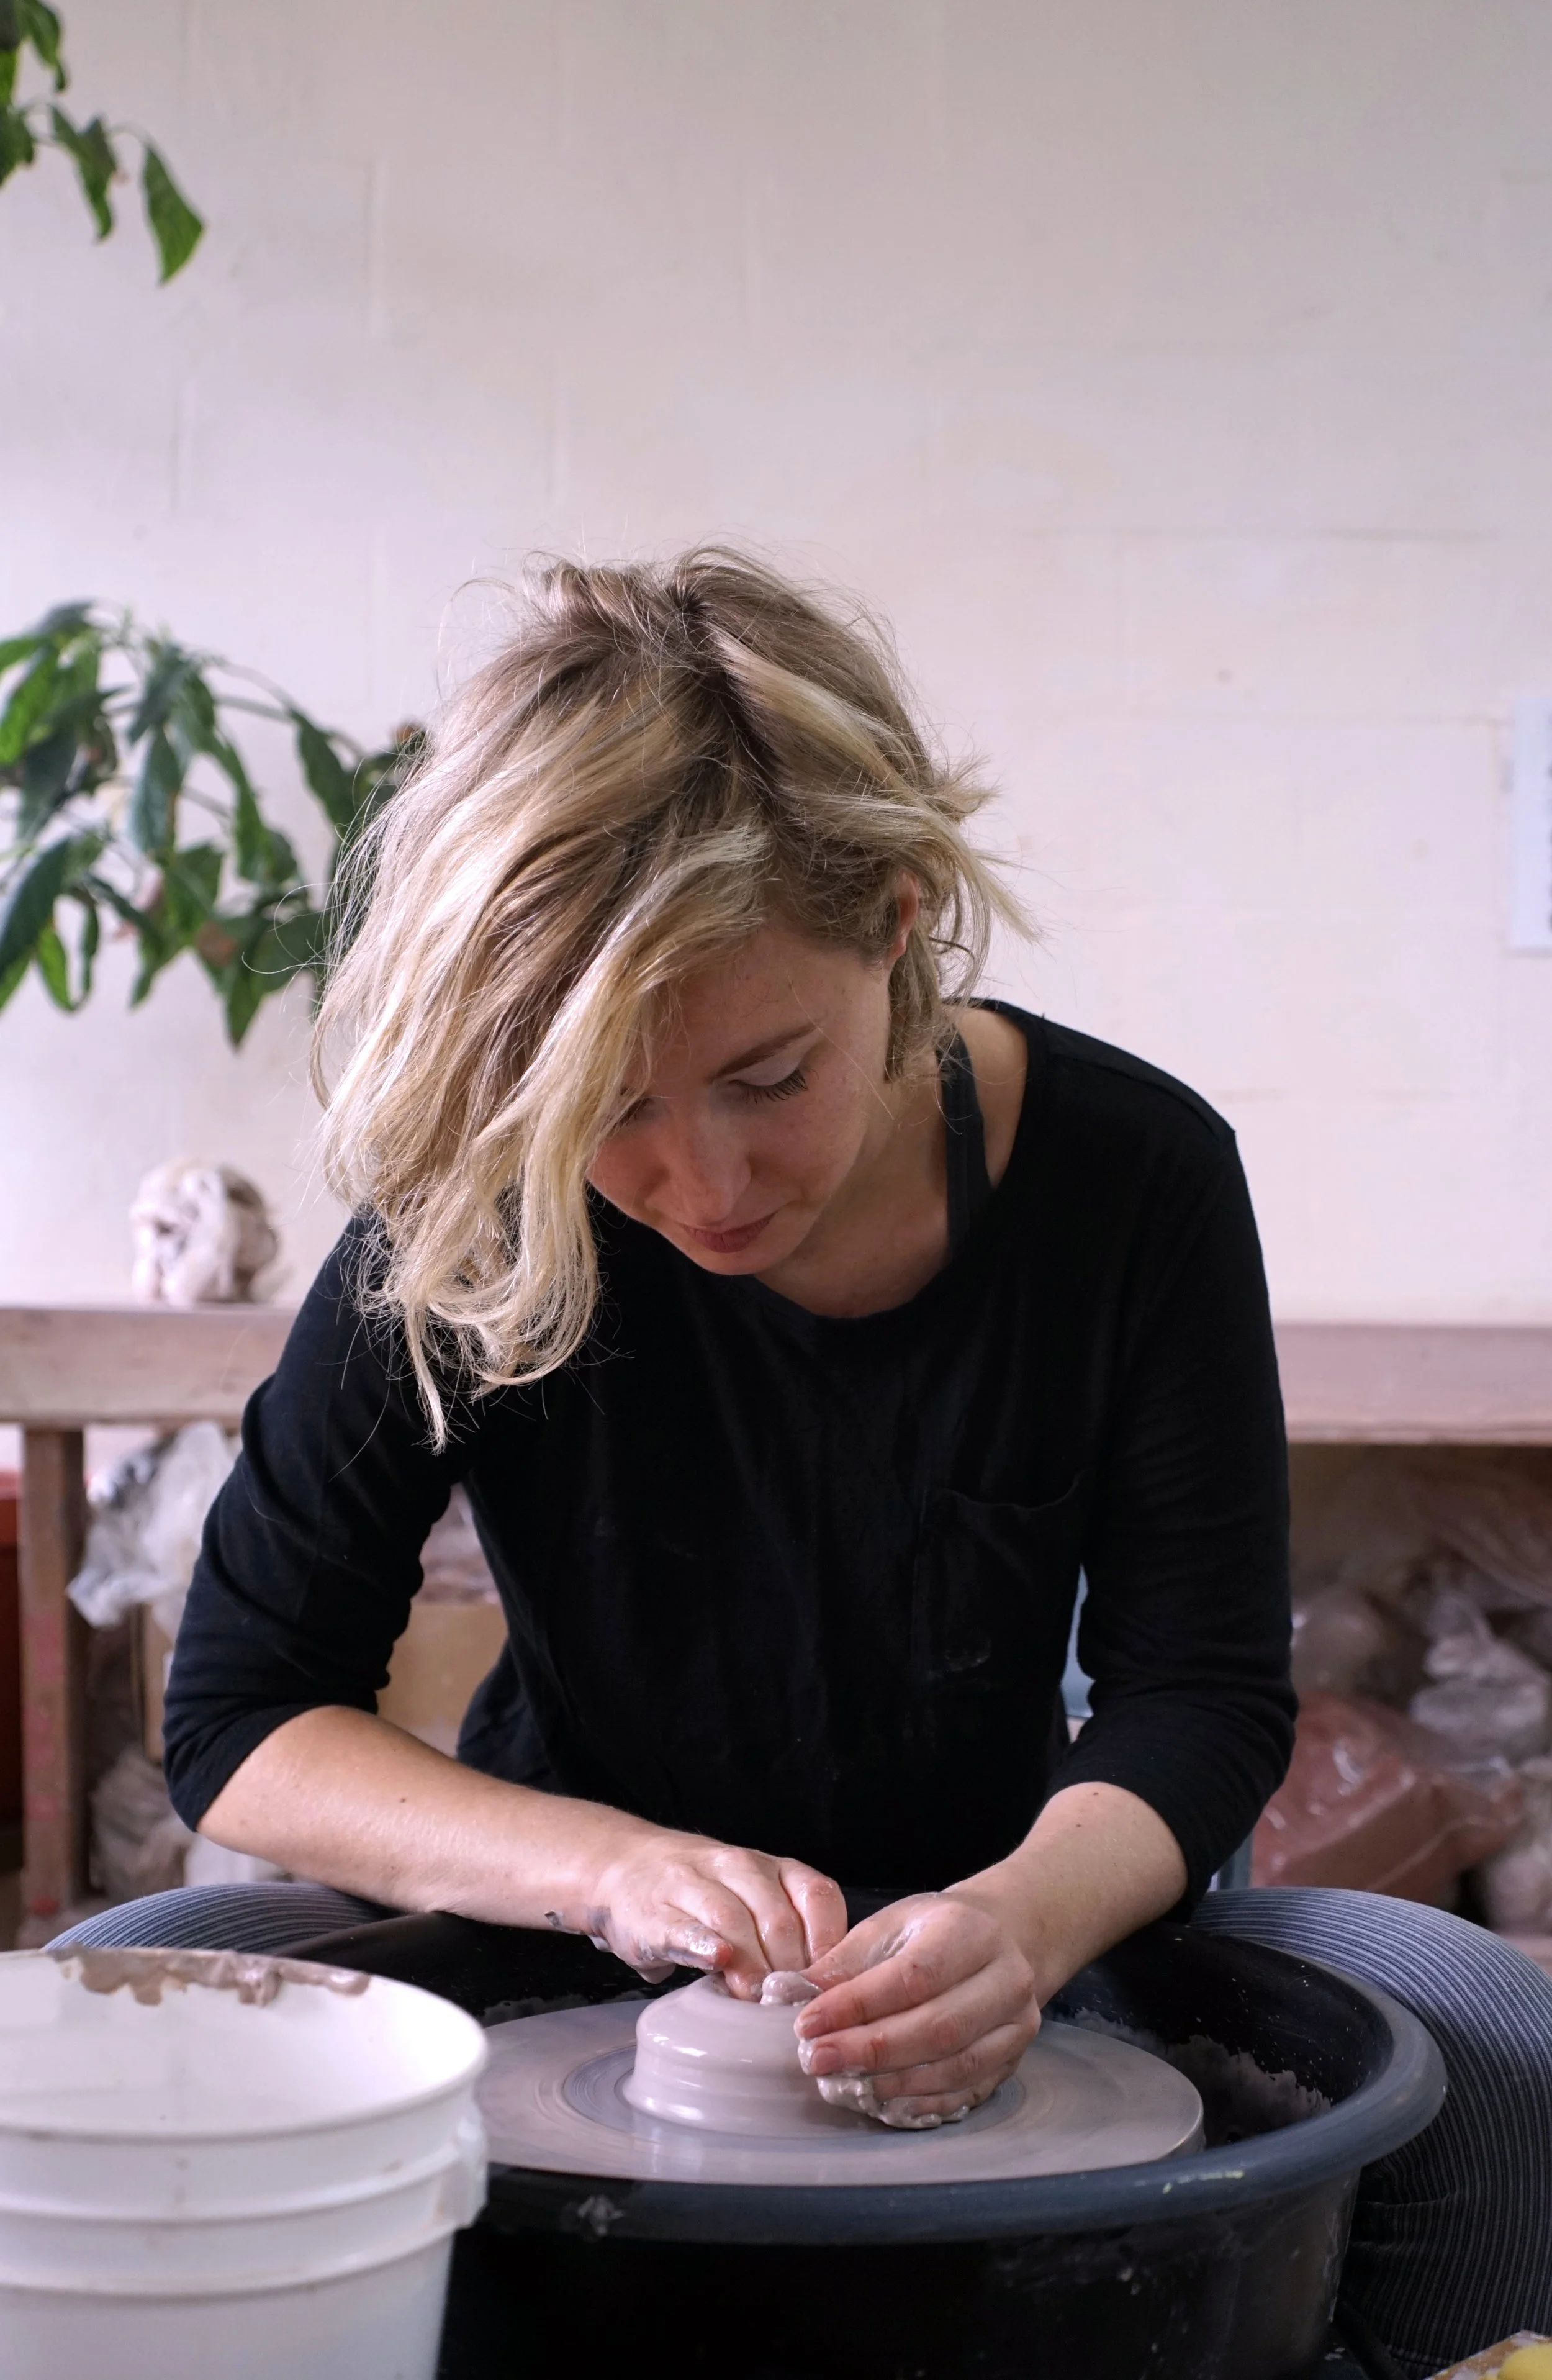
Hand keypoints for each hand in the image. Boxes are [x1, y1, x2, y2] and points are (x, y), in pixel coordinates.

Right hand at [575, 1825, 847, 1996]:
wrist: (625, 1866)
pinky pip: (683, 1926)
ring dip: (750, 1964)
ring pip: (733, 1919)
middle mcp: (738, 1867)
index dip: (827, 1944)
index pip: (817, 1896)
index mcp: (772, 1868)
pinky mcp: (654, 1911)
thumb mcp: (753, 1901)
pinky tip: (717, 1961)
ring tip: (756, 1998)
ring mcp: (693, 1884)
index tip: (829, 1985)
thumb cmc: (704, 1897)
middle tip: (793, 2008)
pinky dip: (702, 1944)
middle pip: (776, 1918)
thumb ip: (786, 1937)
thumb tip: (825, 1996)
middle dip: (789, 1967)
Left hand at [794, 1887, 1040, 2122]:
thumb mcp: (889, 1926)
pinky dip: (922, 2103)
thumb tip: (791, 1995)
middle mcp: (1005, 1979)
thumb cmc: (934, 1931)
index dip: (857, 2005)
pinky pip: (968, 2092)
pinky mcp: (1014, 2060)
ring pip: (955, 2067)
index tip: (808, 2024)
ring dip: (893, 2082)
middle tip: (817, 2060)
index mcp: (971, 1931)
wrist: (1000, 1939)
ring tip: (843, 2083)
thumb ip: (844, 1962)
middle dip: (870, 2050)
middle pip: (937, 2027)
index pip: (913, 1977)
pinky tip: (883, 2101)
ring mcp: (1016, 2024)